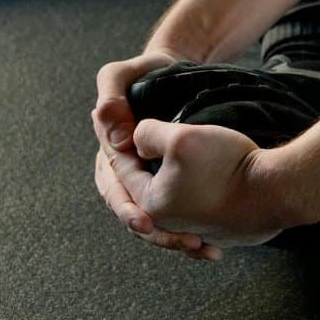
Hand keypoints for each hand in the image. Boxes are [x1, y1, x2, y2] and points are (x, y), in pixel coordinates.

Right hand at [92, 46, 216, 258]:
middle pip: (137, 214)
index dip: (128, 209)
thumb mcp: (120, 75)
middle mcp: (124, 174)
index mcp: (109, 156)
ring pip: (156, 220)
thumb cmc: (146, 71)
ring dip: (175, 238)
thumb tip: (117, 138)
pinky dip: (189, 229)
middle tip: (183, 242)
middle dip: (158, 233)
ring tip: (201, 247)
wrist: (176, 74)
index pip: (115, 190)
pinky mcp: (169, 185)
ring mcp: (147, 182)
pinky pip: (175, 215)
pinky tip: (210, 243)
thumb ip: (110, 97)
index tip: (145, 222)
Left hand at [121, 119, 288, 248]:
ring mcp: (196, 229)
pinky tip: (192, 184)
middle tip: (133, 144)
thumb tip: (137, 141)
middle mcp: (169, 222)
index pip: (122, 167)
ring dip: (163, 181)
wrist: (276, 191)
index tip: (116, 122)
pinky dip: (189, 197)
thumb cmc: (228, 165)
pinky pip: (195, 212)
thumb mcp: (181, 136)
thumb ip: (148, 134)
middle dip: (136, 164)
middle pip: (143, 187)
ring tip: (161, 161)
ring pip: (170, 199)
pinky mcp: (220, 230)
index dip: (119, 140)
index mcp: (150, 202)